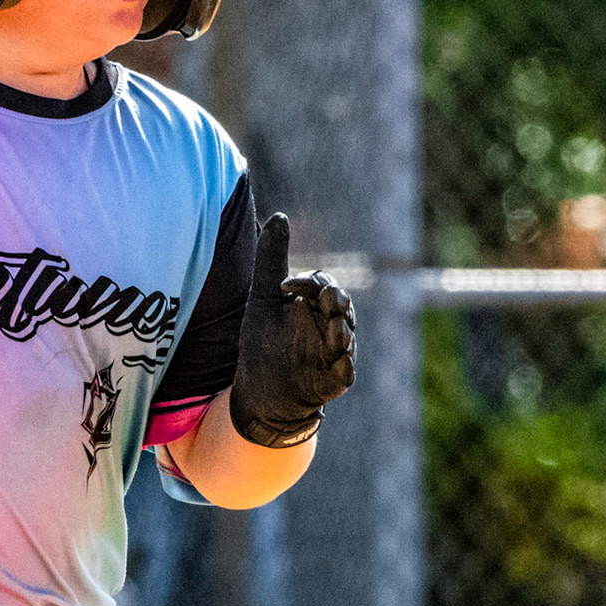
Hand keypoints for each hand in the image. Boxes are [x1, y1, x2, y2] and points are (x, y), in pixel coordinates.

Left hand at [227, 212, 356, 447]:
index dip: (310, 282)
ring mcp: (333, 354)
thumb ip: (272, 259)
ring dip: (342, 332)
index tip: (284, 285)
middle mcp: (330, 326)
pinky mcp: (331, 381)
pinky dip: (344, 367)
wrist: (260, 390)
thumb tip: (280, 215)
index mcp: (315, 304)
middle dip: (336, 302)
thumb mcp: (264, 298)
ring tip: (336, 328)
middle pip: (342, 307)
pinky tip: (341, 362)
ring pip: (345, 338)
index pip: (323, 285)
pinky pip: (344, 373)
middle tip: (328, 298)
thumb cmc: (266, 342)